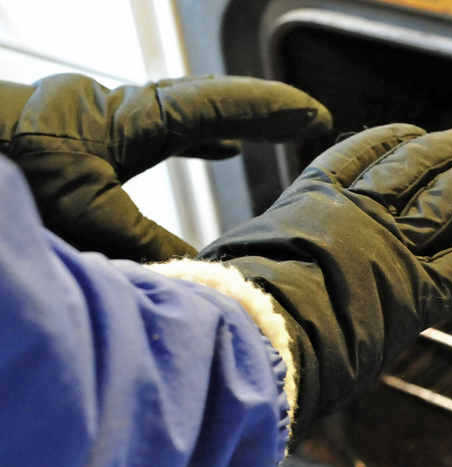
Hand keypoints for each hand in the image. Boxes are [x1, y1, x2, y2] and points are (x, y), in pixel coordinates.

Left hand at [0, 74, 331, 261]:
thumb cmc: (9, 176)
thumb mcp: (89, 220)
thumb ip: (153, 247)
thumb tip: (208, 275)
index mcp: (129, 119)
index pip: (215, 106)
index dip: (271, 110)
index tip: (314, 114)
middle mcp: (116, 109)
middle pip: (204, 99)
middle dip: (259, 108)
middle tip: (305, 116)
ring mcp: (98, 119)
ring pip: (179, 114)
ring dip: (224, 121)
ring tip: (262, 133)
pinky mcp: (82, 136)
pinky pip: (155, 132)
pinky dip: (191, 139)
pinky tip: (214, 150)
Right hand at [198, 124, 451, 437]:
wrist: (249, 334)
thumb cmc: (224, 311)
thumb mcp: (228, 267)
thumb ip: (249, 264)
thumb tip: (223, 283)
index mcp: (308, 201)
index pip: (358, 155)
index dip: (390, 140)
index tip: (409, 132)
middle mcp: (357, 213)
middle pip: (417, 164)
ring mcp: (391, 248)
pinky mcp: (417, 293)